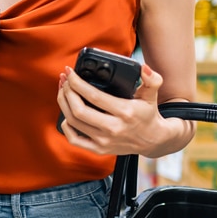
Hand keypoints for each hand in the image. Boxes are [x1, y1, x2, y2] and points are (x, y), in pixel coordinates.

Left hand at [56, 62, 171, 156]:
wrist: (153, 140)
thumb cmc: (148, 114)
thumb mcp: (151, 95)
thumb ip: (151, 79)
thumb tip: (143, 68)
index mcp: (125, 112)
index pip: (94, 96)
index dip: (77, 82)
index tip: (70, 72)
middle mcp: (113, 128)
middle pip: (79, 110)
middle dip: (67, 91)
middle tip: (65, 80)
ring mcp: (104, 141)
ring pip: (73, 122)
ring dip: (63, 103)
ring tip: (63, 90)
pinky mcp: (99, 149)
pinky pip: (74, 139)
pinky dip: (66, 126)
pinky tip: (67, 113)